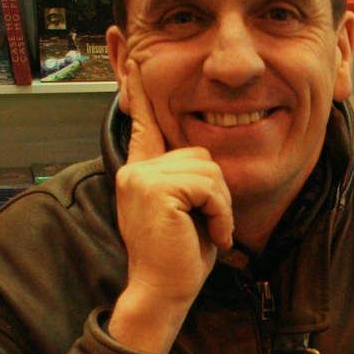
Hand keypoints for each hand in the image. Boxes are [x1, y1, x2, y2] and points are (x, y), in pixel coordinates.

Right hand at [109, 60, 233, 353]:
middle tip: (208, 226)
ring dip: (220, 205)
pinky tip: (211, 235)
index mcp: (140, 172)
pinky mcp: (155, 188)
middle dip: (216, 192)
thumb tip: (205, 161)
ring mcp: (141, 177)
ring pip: (207, 168)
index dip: (139, 91)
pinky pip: (208, 185)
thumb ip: (189, 182)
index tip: (133, 60)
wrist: (162, 293)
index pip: (141, 123)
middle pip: (200, 153)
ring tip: (208, 232)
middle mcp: (135, 169)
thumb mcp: (186, 212)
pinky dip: (219, 212)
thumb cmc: (179, 260)